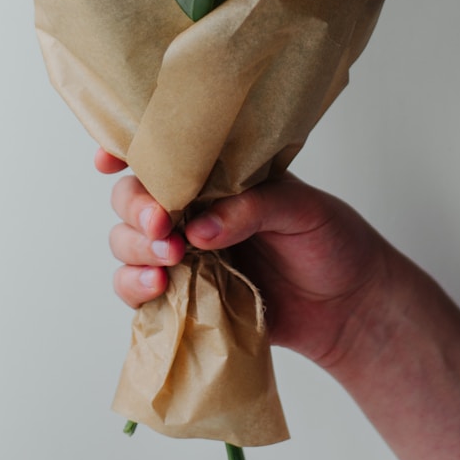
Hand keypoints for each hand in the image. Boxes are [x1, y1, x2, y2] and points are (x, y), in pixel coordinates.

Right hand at [99, 146, 391, 373]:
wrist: (350, 308)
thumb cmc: (332, 242)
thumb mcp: (302, 210)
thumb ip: (251, 209)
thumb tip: (198, 228)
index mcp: (216, 176)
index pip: (163, 155)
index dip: (126, 151)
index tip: (108, 160)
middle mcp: (191, 209)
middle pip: (132, 199)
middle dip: (136, 209)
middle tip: (161, 224)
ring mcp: (183, 254)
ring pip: (126, 242)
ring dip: (135, 249)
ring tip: (168, 261)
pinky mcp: (184, 297)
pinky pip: (138, 290)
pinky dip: (136, 288)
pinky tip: (157, 288)